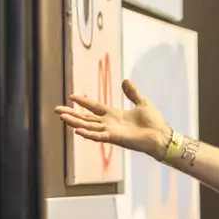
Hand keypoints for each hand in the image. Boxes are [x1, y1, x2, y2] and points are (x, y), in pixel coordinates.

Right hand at [54, 78, 169, 155]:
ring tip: (61, 117)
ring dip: (75, 122)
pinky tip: (76, 130)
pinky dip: (88, 134)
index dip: (84, 102)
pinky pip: (98, 136)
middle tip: (57, 110)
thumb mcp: (142, 102)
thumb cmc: (154, 123)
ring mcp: (111, 132)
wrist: (162, 136)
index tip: (71, 96)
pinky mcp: (115, 138)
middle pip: (87, 118)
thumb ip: (132, 93)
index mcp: (115, 115)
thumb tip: (125, 80)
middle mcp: (110, 124)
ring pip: (88, 126)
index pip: (95, 107)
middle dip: (72, 114)